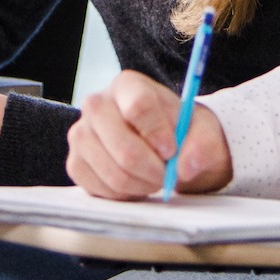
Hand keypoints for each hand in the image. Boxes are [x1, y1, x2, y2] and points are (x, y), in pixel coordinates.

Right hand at [66, 69, 231, 199]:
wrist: (166, 147)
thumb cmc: (183, 133)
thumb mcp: (204, 132)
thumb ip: (202, 144)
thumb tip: (184, 166)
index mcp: (128, 85)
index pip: (138, 106)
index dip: (158, 133)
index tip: (172, 151)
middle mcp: (97, 104)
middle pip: (121, 142)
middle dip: (151, 167)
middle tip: (167, 174)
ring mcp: (81, 134)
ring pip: (112, 170)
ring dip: (141, 184)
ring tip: (155, 178)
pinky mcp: (76, 163)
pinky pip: (100, 188)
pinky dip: (124, 194)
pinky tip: (136, 183)